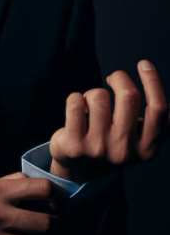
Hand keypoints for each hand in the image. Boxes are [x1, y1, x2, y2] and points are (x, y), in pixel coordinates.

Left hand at [50, 60, 169, 181]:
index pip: (159, 109)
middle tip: (113, 79)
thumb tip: (156, 79)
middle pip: (129, 95)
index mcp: (147, 148)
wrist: (79, 170)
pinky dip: (75, 97)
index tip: (144, 64)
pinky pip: (75, 101)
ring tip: (91, 105)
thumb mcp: (139, 138)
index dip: (154, 81)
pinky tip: (76, 109)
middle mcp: (125, 150)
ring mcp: (99, 148)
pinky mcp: (75, 145)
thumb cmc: (112, 143)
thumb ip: (155, 119)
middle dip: (120, 77)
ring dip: (93, 92)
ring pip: (98, 95)